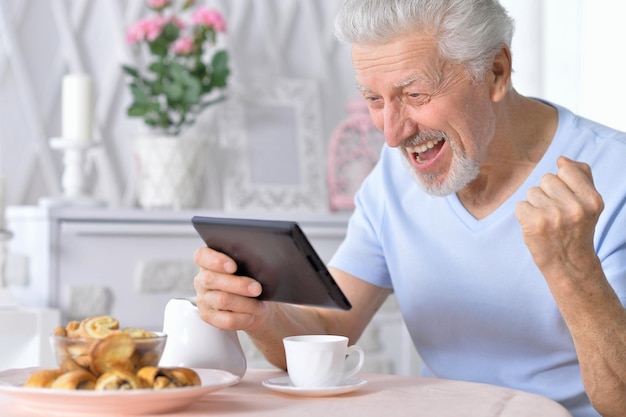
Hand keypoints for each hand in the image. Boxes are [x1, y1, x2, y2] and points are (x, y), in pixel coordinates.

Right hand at [193, 246, 268, 330]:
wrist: (255, 305)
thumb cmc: (250, 281)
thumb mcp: (247, 268)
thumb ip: (245, 263)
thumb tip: (257, 266)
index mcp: (208, 262)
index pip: (202, 256)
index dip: (215, 260)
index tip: (233, 266)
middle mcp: (201, 280)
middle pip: (212, 279)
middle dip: (238, 284)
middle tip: (257, 288)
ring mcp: (203, 299)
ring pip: (222, 300)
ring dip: (245, 303)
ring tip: (259, 305)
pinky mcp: (208, 317)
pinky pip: (226, 319)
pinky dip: (243, 317)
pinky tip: (252, 315)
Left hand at [515, 156, 603, 274]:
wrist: (569, 264)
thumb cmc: (576, 230)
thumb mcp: (589, 204)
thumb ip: (581, 177)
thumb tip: (562, 159)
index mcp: (592, 199)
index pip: (566, 169)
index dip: (562, 182)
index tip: (566, 199)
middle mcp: (575, 207)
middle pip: (546, 179)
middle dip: (547, 194)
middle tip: (556, 214)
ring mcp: (554, 215)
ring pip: (532, 192)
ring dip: (535, 205)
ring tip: (547, 221)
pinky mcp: (535, 224)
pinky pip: (520, 205)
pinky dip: (524, 216)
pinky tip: (536, 227)